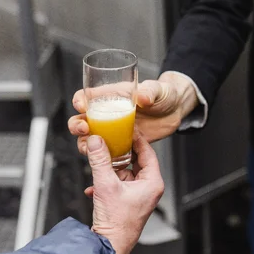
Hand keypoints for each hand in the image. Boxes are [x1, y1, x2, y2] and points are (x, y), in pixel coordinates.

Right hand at [69, 71, 198, 154]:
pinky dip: (103, 160)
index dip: (80, 100)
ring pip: (91, 140)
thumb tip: (142, 98)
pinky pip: (107, 154)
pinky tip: (105, 163)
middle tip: (85, 129)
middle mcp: (109, 114)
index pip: (88, 96)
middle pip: (83, 120)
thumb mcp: (158, 89)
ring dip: (86, 145)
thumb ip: (149, 92)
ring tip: (91, 149)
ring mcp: (114, 131)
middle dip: (78, 126)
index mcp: (113, 96)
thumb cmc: (165, 94)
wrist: (175, 111)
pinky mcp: (122, 145)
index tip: (81, 106)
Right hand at [85, 132, 164, 253]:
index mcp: (152, 183)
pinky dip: (106, 183)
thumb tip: (97, 142)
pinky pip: (118, 185)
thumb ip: (100, 160)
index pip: (148, 152)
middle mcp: (148, 189)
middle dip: (120, 153)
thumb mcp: (105, 184)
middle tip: (110, 141)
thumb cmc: (116, 223)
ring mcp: (138, 196)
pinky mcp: (128, 203)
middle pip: (135, 161)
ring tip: (99, 165)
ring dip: (110, 170)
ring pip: (124, 173)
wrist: (109, 245)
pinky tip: (94, 187)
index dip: (136, 138)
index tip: (127, 128)